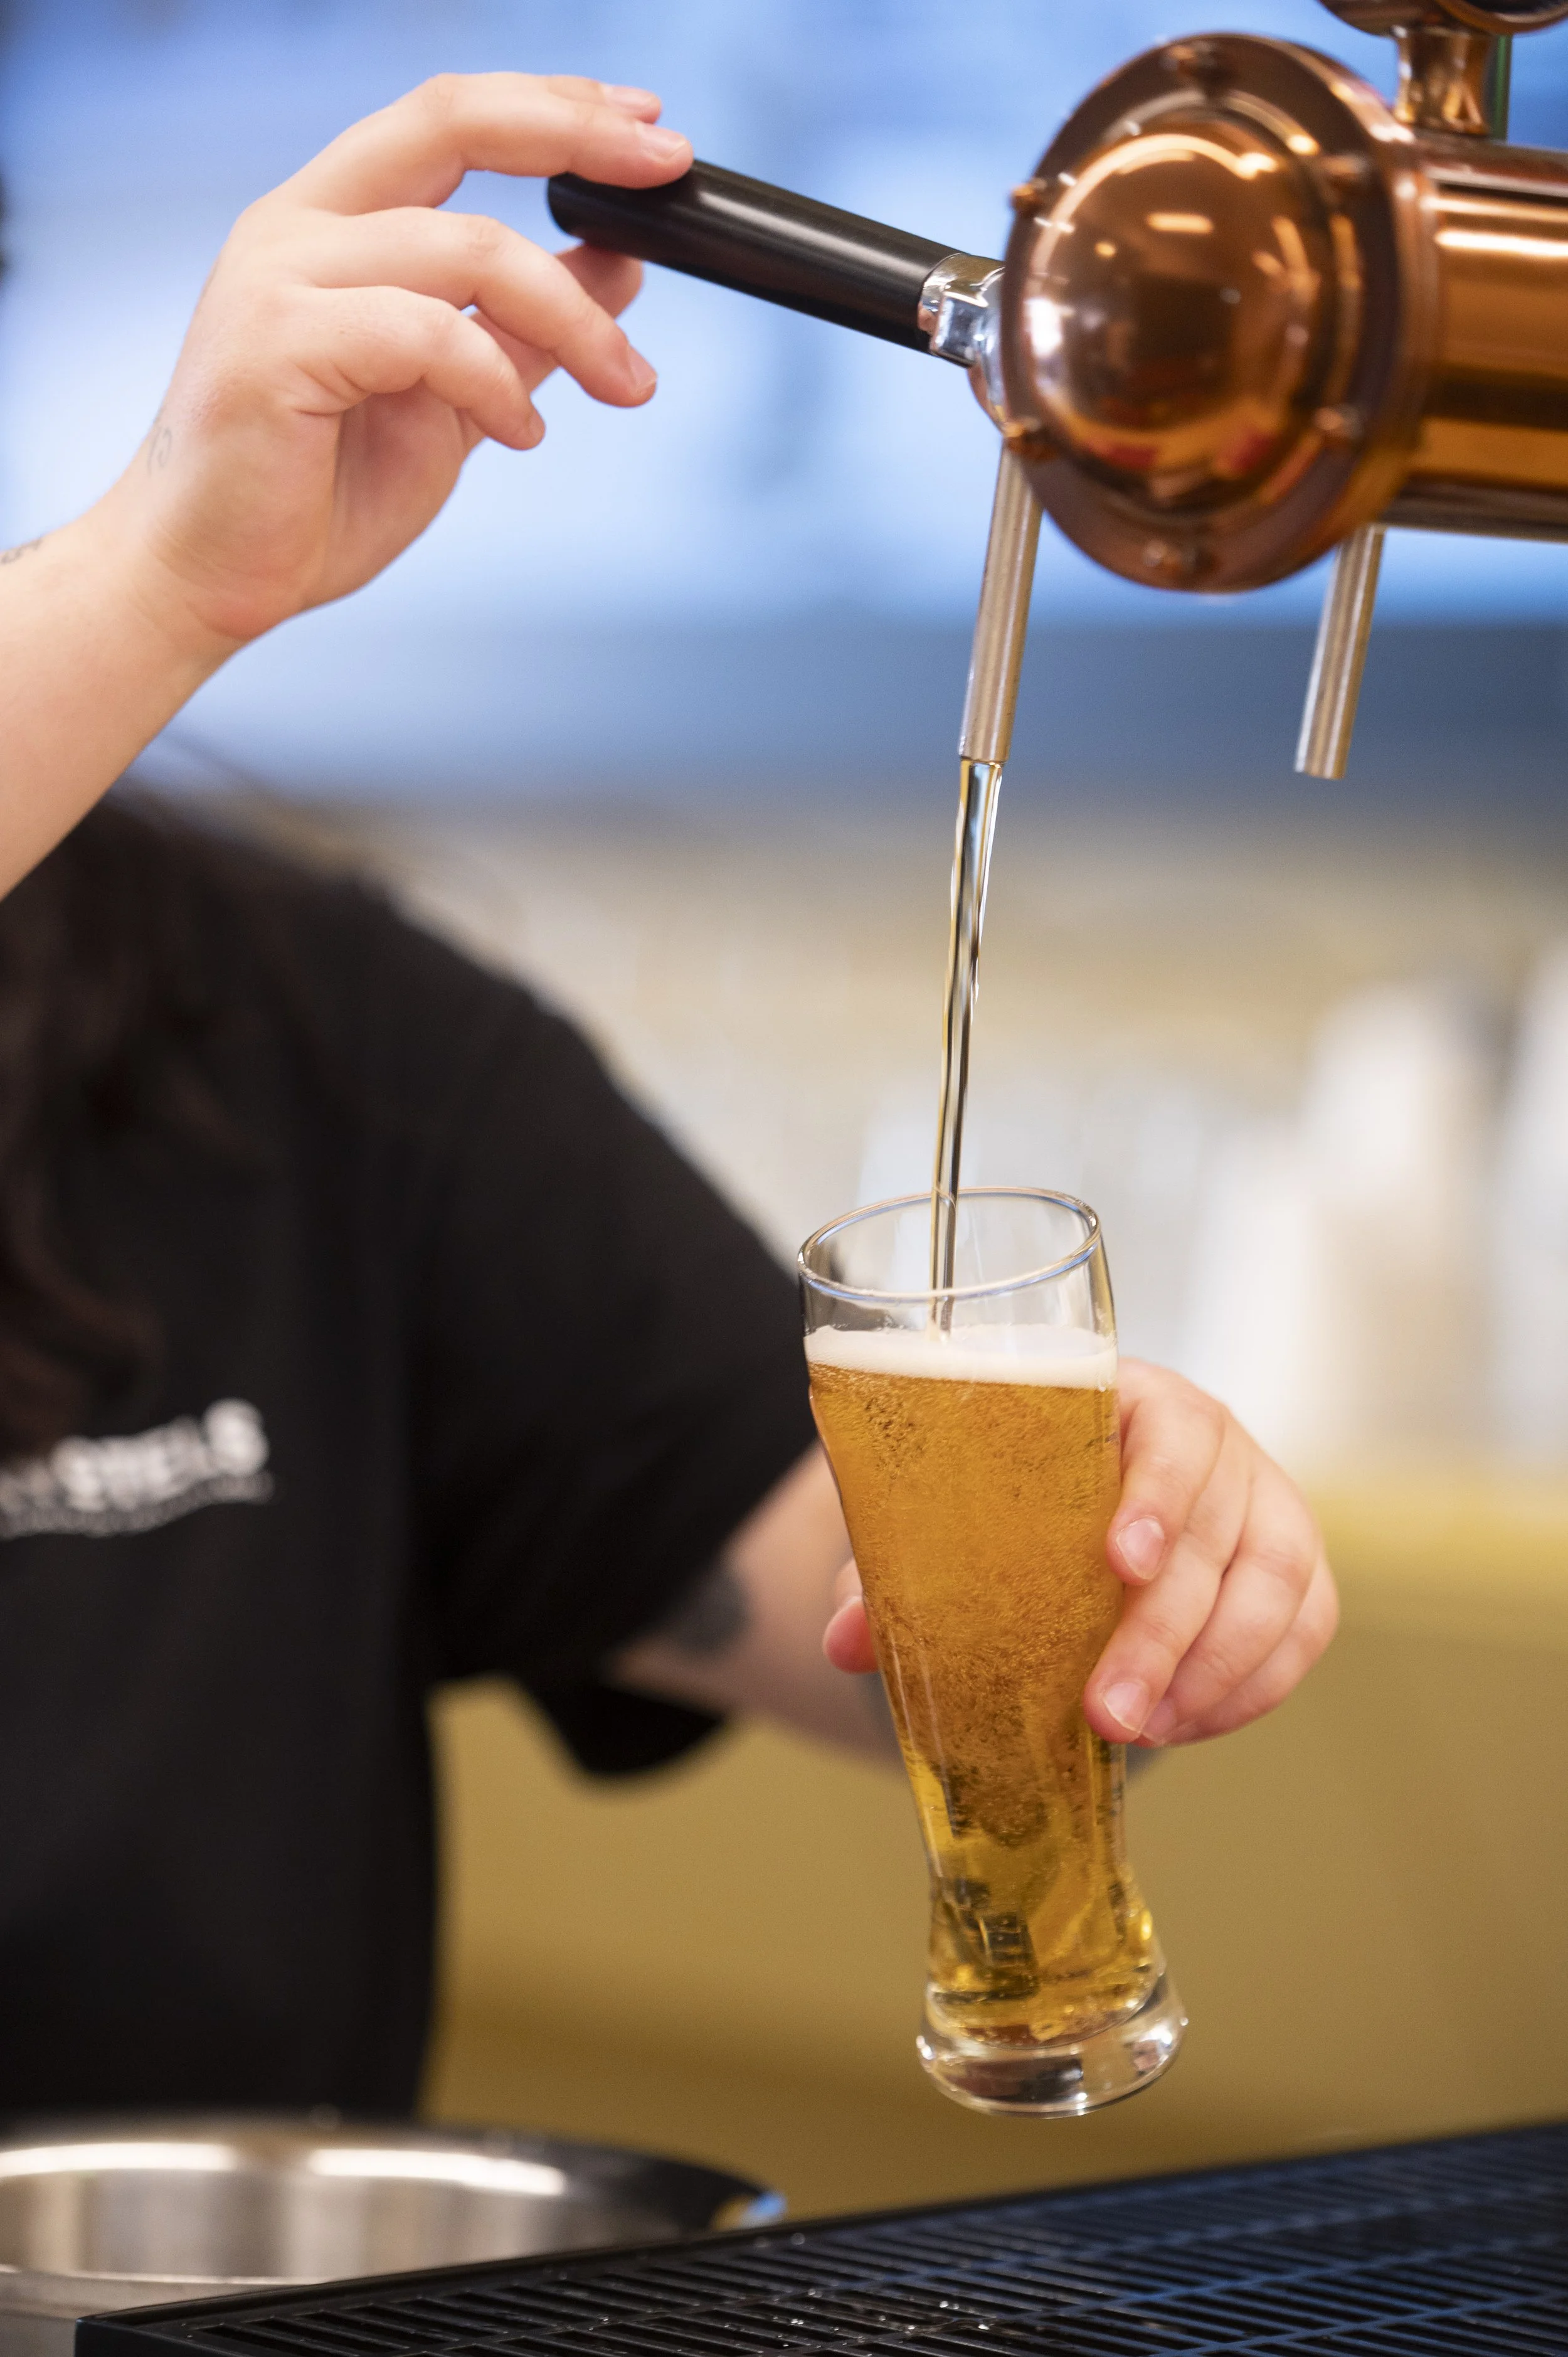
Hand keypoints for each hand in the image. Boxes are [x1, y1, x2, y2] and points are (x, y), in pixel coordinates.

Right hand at [96, 73, 690, 655]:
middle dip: (576, 135)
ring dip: (571, 318)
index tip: (649, 130)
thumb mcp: (450, 400)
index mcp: (331, 221)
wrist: (209, 576)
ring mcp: (280, 276)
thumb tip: (618, 267)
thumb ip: (522, 330)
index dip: (556, 109)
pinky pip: (428, 334)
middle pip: (453, 123)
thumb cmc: (310, 494)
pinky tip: (520, 432)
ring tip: (619, 382)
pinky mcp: (280, 343)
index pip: (451, 118)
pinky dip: (496, 383)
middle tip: (668, 172)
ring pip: (469, 249)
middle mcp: (297, 225)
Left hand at [823, 1358, 1336, 1747]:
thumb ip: (897, 1567)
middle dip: (1164, 1631)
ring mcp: (1267, 1500)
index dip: (1157, 1496)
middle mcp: (1215, 1442)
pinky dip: (1253, 1684)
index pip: (1171, 1431)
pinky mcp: (1295, 1566)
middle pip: (1218, 1529)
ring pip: (1276, 1582)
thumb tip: (846, 1639)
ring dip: (1214, 1670)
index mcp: (1132, 1399)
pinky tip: (1188, 1725)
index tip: (1117, 1562)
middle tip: (1108, 1713)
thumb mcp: (950, 1514)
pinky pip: (1304, 1624)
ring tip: (1145, 1733)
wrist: (1072, 1500)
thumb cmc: (1011, 1494)